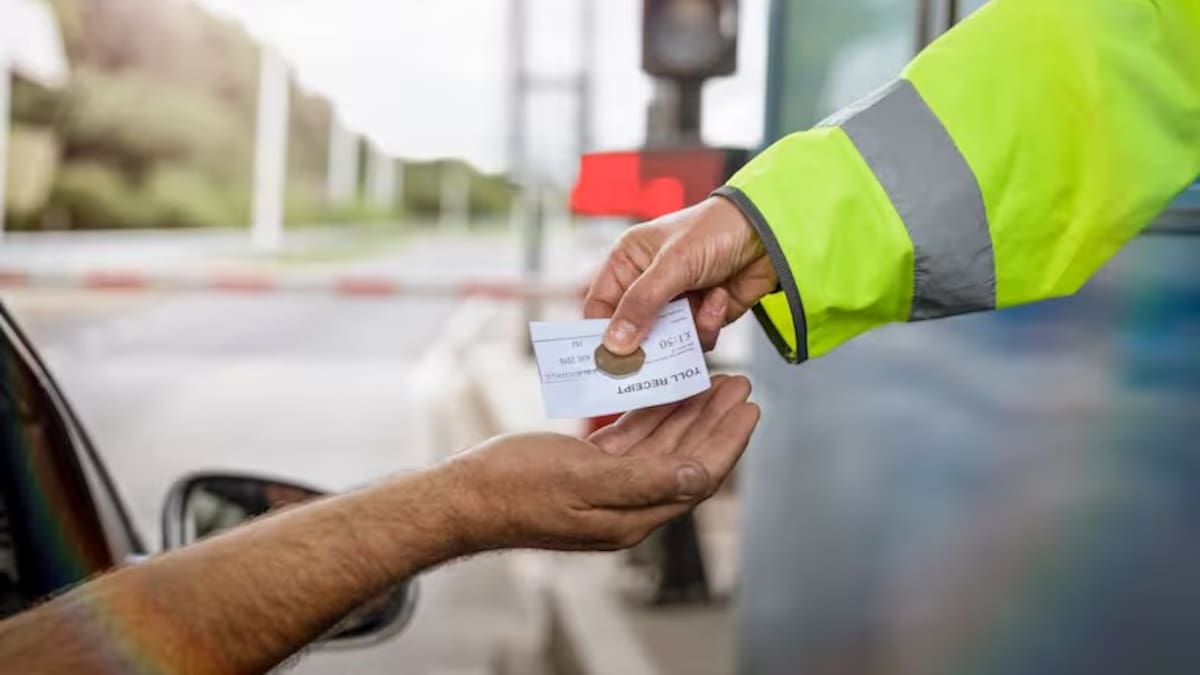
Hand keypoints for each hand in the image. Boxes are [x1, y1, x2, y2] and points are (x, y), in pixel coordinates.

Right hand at [441, 375, 757, 551]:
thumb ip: (645, 480)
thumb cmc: (514, 487)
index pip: (697, 476)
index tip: (749, 407)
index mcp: (631, 515)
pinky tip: (662, 393)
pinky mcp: (588, 473)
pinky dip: (651, 416)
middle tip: (738, 384)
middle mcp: (627, 507)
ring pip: (662, 447)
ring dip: (688, 415)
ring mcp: (607, 490)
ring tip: (713, 382)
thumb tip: (700, 476)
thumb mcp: (581, 479)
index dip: (726, 441)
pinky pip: (632, 442)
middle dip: (715, 422)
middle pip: (686, 459)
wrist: (464, 497)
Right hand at [584, 197, 776, 354]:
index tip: (608, 360)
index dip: (601, 334)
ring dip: (684, 332)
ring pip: (665, 341)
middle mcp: (648, 284)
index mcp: (628, 262)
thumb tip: (613, 344)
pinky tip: (719, 299)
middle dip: (645, 344)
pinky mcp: (702, 316)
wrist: (770, 233)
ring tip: (700, 311)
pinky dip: (708, 325)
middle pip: (631, 331)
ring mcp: (675, 302)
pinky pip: (694, 340)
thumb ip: (641, 304)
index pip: (601, 307)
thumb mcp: (672, 264)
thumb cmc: (715, 231)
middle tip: (652, 361)